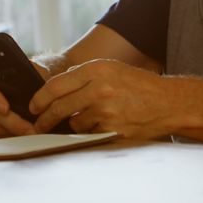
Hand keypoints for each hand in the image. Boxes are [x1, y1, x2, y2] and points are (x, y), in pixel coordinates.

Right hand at [0, 63, 48, 136]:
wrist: (28, 80)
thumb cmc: (28, 73)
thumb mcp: (32, 69)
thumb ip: (33, 75)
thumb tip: (38, 90)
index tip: (5, 108)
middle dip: (11, 122)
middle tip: (28, 129)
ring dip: (12, 131)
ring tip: (31, 133)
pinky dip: (9, 134)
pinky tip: (23, 134)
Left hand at [28, 59, 177, 138]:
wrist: (169, 102)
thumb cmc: (139, 85)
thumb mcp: (112, 68)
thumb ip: (84, 74)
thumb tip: (57, 85)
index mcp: (96, 70)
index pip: (56, 85)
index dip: (39, 98)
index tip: (34, 106)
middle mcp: (99, 88)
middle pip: (59, 107)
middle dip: (44, 119)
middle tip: (38, 125)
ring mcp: (106, 111)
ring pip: (74, 122)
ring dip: (74, 125)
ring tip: (88, 119)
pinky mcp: (112, 129)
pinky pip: (90, 134)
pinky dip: (91, 132)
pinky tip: (103, 125)